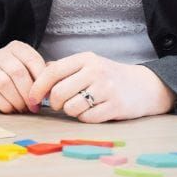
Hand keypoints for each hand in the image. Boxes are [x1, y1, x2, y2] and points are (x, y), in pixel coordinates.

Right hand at [0, 41, 45, 112]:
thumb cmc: (16, 81)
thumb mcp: (31, 72)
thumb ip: (44, 73)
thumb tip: (56, 82)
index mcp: (17, 48)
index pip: (32, 60)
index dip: (41, 80)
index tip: (46, 95)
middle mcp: (0, 54)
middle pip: (17, 72)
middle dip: (28, 93)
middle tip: (34, 106)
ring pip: (4, 83)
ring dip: (17, 100)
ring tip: (23, 109)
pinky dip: (5, 105)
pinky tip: (11, 109)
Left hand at [27, 52, 175, 122]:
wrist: (145, 86)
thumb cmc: (110, 77)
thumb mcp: (88, 65)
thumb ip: (64, 69)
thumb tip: (36, 77)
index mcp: (86, 59)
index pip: (52, 71)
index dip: (38, 87)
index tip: (31, 98)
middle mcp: (96, 71)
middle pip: (59, 92)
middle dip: (55, 103)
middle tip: (60, 105)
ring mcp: (107, 89)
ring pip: (72, 107)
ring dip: (71, 111)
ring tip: (80, 106)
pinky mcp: (115, 106)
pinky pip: (87, 118)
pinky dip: (85, 118)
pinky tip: (92, 111)